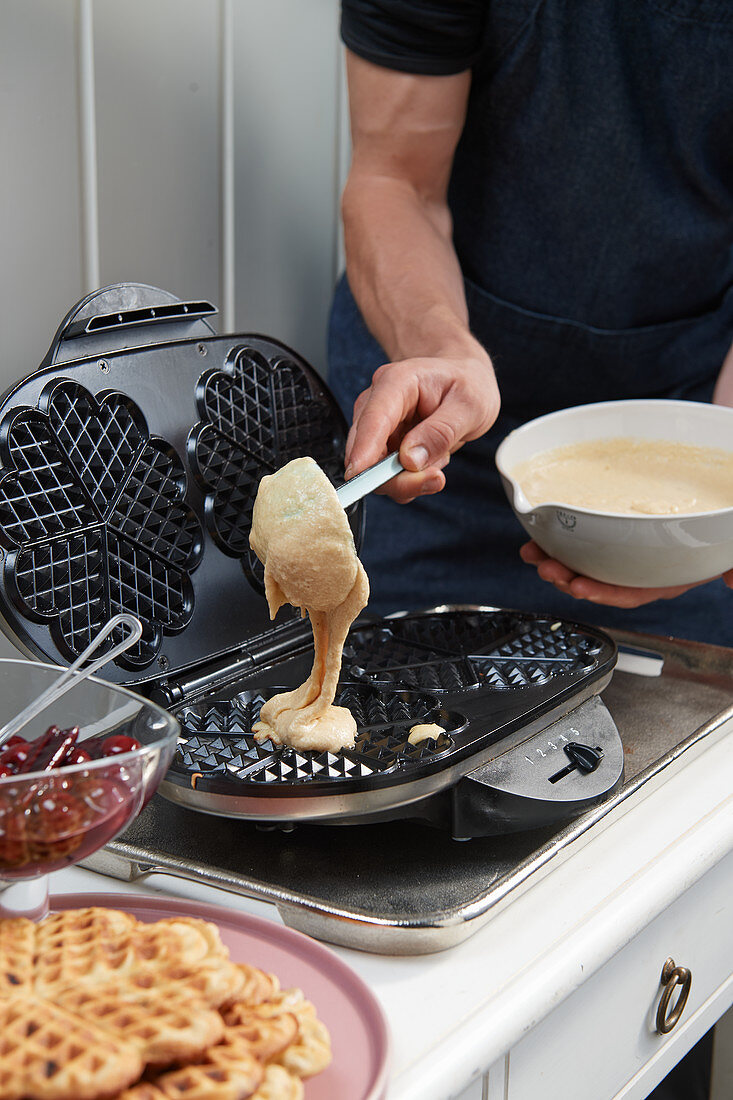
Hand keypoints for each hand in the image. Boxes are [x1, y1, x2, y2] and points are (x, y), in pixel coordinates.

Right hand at [344, 353, 499, 502]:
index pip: (373, 419)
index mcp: (397, 382)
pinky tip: (431, 459)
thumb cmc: (468, 384)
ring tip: (441, 455)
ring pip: (374, 471)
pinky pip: (387, 477)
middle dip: (397, 477)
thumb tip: (410, 460)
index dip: (364, 449)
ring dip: (409, 478)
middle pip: (367, 452)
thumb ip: (441, 432)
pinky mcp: (381, 445)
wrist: (466, 380)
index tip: (358, 473)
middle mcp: (377, 403)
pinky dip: (410, 478)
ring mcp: (377, 426)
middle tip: (436, 478)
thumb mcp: (469, 406)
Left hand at [520, 541, 732, 607]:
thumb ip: (732, 564)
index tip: (580, 587)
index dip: (604, 593)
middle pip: (598, 581)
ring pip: (583, 564)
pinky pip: (579, 544)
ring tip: (533, 554)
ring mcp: (621, 553)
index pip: (631, 592)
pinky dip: (558, 544)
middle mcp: (638, 569)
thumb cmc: (715, 533)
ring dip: (555, 562)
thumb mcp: (727, 548)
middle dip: (567, 579)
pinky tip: (540, 539)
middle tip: (545, 566)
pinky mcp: (607, 534)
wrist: (712, 510)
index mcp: (663, 577)